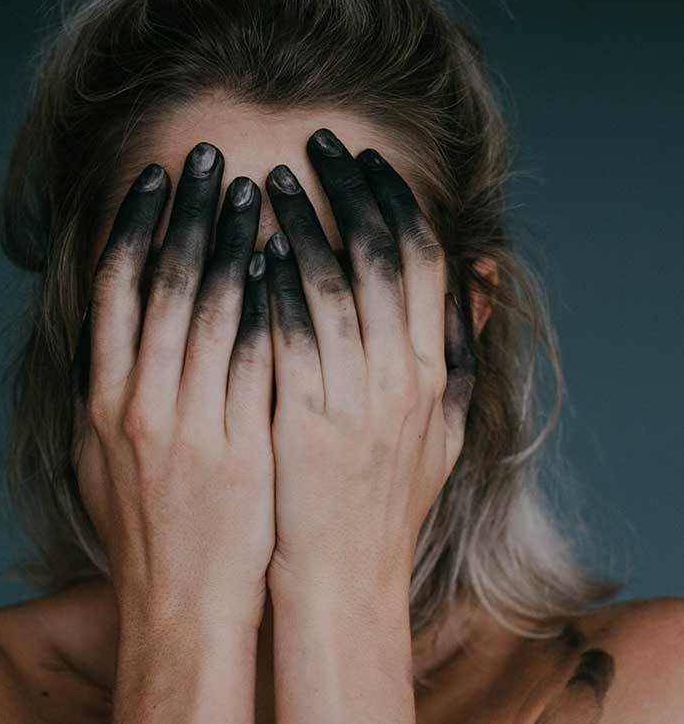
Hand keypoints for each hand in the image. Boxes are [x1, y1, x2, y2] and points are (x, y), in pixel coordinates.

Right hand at [69, 142, 274, 632]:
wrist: (183, 603)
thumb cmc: (147, 529)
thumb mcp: (103, 458)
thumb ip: (109, 391)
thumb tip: (116, 331)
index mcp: (104, 400)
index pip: (116, 290)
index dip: (135, 226)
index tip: (157, 179)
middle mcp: (140, 403)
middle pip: (165, 284)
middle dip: (189, 213)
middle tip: (210, 157)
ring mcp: (192, 424)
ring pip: (213, 310)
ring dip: (234, 242)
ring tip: (255, 190)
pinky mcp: (242, 445)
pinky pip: (259, 359)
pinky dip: (272, 305)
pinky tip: (289, 263)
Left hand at [262, 128, 476, 611]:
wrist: (342, 579)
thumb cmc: (385, 502)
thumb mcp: (444, 430)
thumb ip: (461, 351)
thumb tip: (479, 274)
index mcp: (435, 372)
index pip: (424, 260)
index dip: (396, 201)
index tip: (366, 161)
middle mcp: (403, 377)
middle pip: (381, 255)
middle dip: (350, 190)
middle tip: (317, 145)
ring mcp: (353, 399)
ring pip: (330, 283)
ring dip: (299, 225)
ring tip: (268, 184)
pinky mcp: (302, 420)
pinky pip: (286, 334)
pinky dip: (268, 285)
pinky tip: (244, 251)